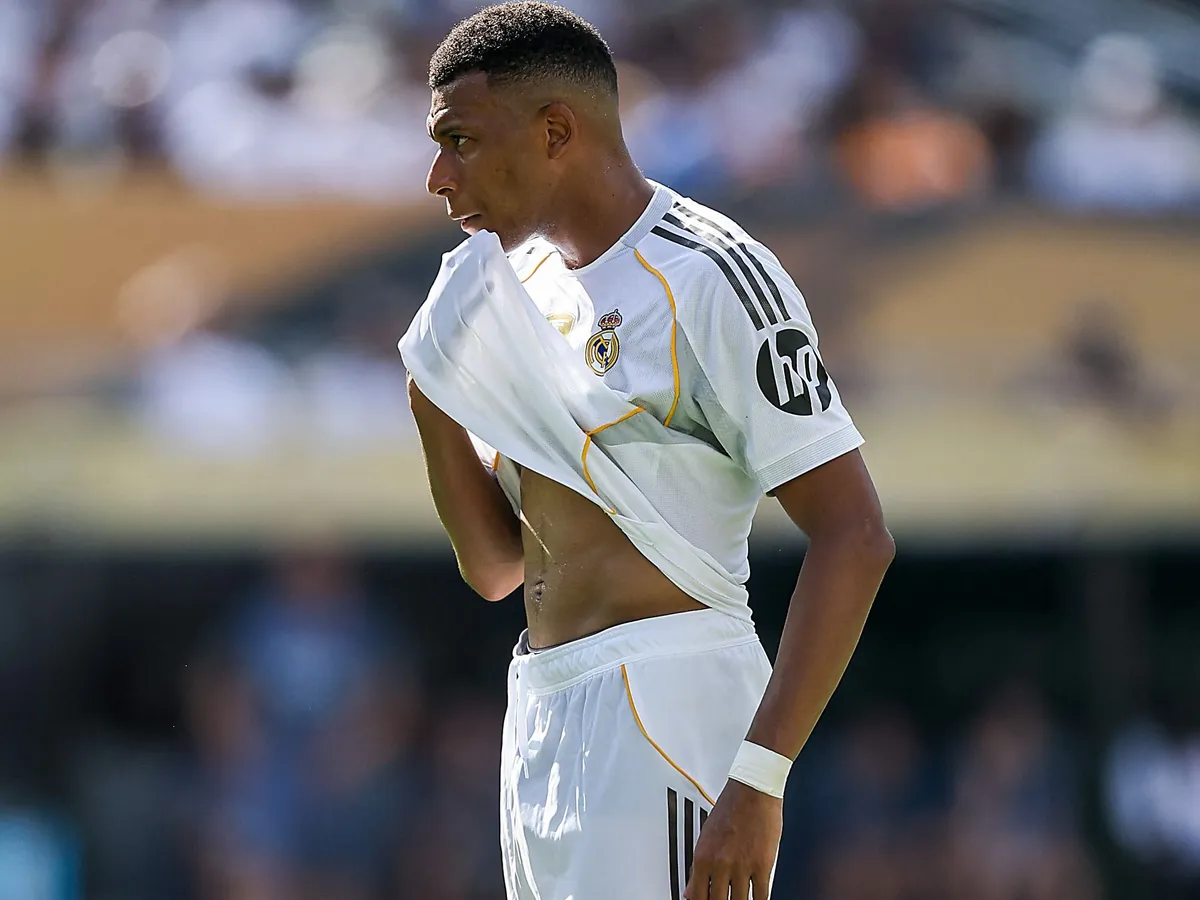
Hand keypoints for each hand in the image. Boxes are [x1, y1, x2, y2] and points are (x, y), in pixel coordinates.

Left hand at [685, 779, 781, 899]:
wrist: (753, 789)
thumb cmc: (731, 807)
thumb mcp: (705, 836)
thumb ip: (698, 867)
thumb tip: (690, 891)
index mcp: (702, 857)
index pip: (697, 897)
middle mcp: (720, 863)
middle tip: (725, 899)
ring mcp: (742, 866)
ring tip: (740, 899)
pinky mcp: (763, 865)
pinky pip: (761, 896)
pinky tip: (757, 899)